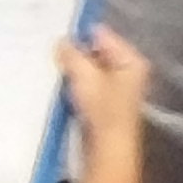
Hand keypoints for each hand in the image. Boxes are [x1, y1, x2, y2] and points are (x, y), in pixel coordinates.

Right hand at [59, 22, 149, 151]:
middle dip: (75, 53)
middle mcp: (128, 71)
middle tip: (52, 52)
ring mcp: (118, 88)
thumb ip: (71, 54)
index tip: (57, 35)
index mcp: (131, 60)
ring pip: (91, 70)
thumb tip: (61, 41)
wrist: (108, 148)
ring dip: (74, 70)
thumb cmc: (103, 109)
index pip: (103, 35)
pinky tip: (61, 85)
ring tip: (54, 67)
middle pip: (97, 52)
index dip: (80, 34)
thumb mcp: (84, 76)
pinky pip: (88, 85)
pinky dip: (76, 85)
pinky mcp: (106, 103)